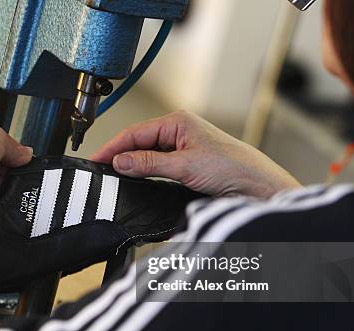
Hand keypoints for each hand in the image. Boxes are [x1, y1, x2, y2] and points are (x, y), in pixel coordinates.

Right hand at [90, 110, 300, 197]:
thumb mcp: (184, 166)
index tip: (96, 159)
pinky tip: (136, 180)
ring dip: (132, 165)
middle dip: (119, 155)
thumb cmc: (232, 166)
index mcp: (177, 122)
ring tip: (113, 176)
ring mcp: (182, 148)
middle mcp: (178, 132)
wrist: (257, 185)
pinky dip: (144, 172)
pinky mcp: (186, 164)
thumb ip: (149, 164)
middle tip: (99, 171)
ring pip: (147, 155)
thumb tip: (120, 161)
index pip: (135, 133)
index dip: (113, 147)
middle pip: (138, 142)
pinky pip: (157, 165)